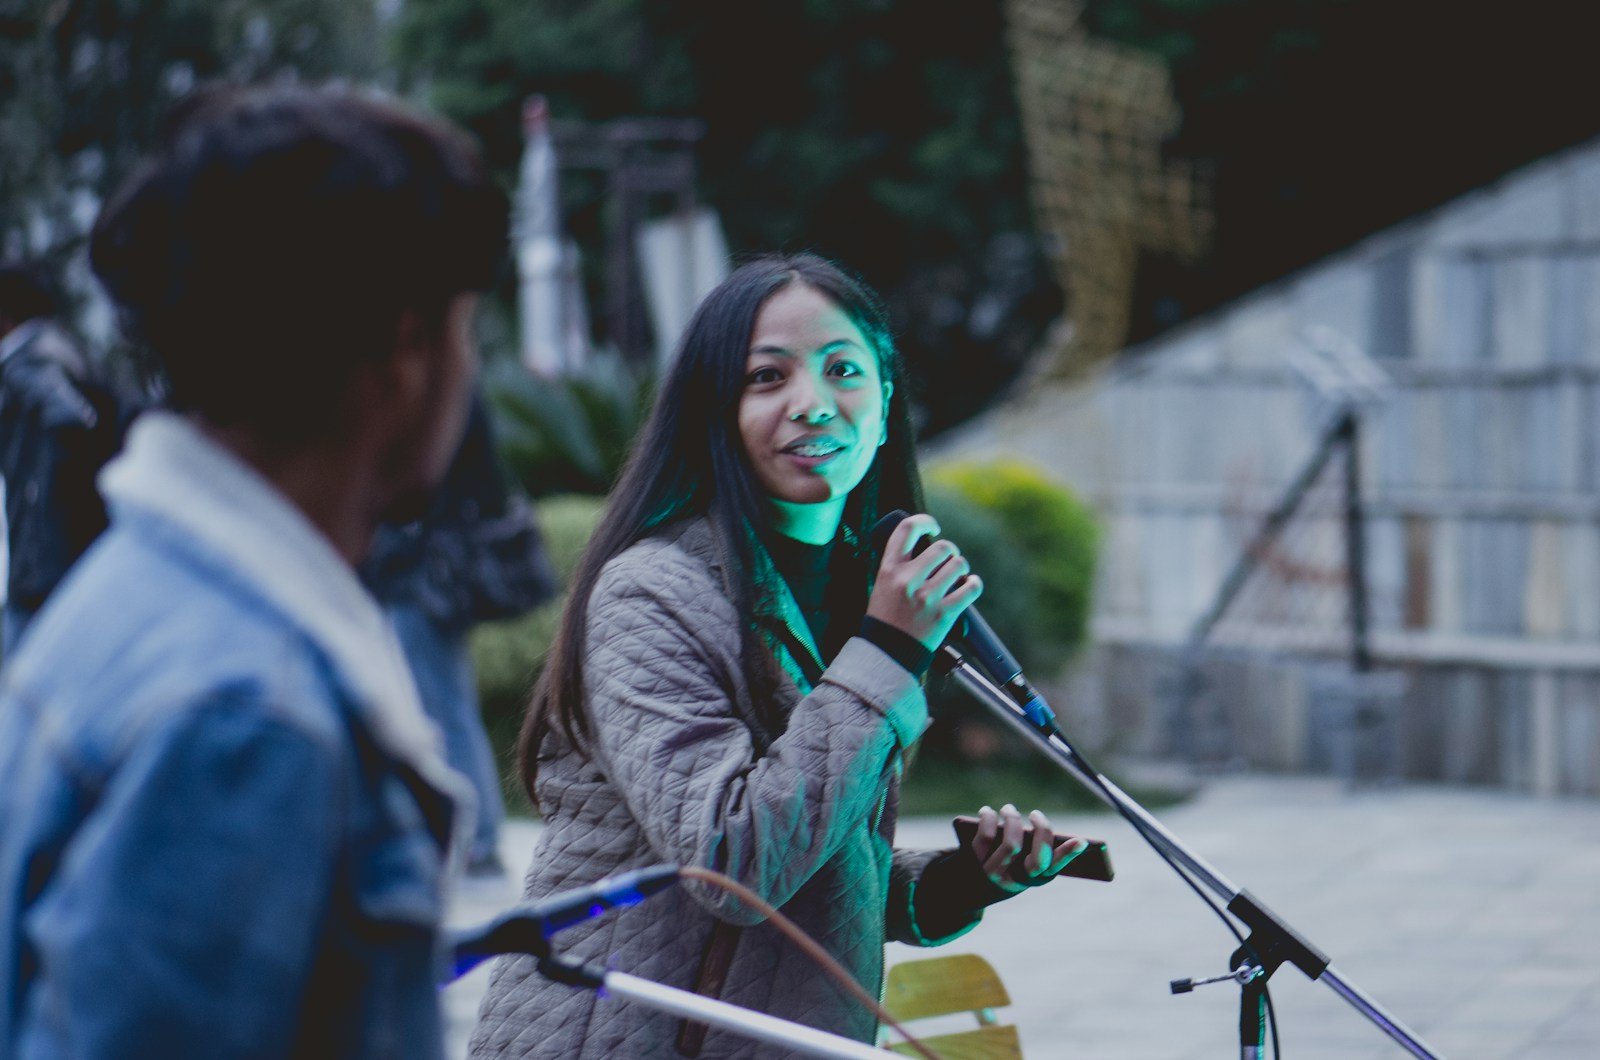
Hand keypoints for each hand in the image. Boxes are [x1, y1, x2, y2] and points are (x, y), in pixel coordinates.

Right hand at [865, 513, 982, 651]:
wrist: (887, 653)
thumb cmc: (886, 618)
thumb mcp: (883, 585)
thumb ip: (901, 565)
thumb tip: (926, 546)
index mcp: (889, 569)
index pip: (908, 529)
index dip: (925, 522)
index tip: (933, 529)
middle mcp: (908, 580)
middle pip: (942, 547)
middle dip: (950, 552)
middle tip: (948, 560)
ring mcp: (927, 598)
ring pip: (958, 565)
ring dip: (961, 569)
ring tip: (956, 577)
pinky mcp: (943, 614)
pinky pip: (970, 588)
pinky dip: (974, 584)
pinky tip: (969, 585)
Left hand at [967, 804, 1088, 893]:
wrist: (963, 888)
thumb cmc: (1000, 867)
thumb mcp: (1017, 862)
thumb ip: (1030, 846)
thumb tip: (1040, 826)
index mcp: (1030, 880)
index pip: (1053, 869)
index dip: (1068, 856)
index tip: (1081, 841)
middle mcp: (1014, 880)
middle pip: (1037, 860)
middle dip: (1041, 832)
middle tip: (1036, 814)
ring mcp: (994, 872)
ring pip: (1011, 845)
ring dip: (1013, 820)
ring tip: (1009, 810)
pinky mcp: (973, 861)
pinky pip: (985, 836)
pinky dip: (988, 819)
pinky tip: (988, 812)